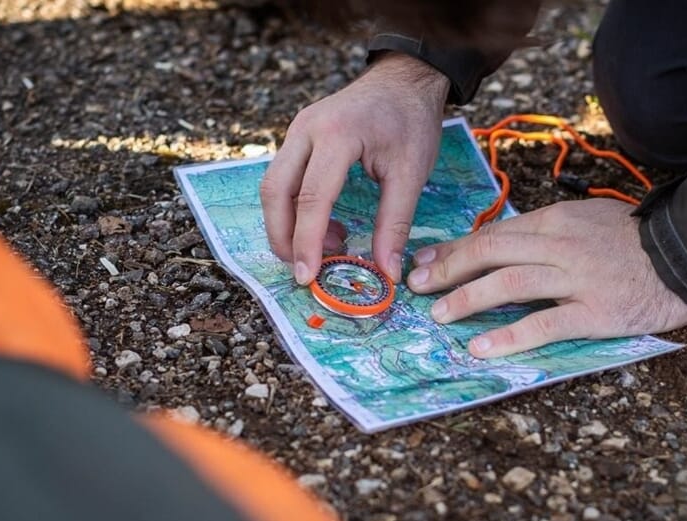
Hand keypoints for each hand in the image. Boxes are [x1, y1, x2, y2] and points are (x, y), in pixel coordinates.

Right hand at [260, 52, 449, 283]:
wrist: (405, 78)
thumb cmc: (411, 121)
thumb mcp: (411, 174)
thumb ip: (395, 224)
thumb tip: (387, 272)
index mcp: (336, 135)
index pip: (311, 197)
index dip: (306, 242)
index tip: (308, 276)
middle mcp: (306, 129)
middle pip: (275, 191)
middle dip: (283, 237)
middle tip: (306, 270)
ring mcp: (297, 131)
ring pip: (274, 186)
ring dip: (289, 225)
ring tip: (330, 247)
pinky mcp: (298, 137)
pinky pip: (285, 179)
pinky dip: (297, 209)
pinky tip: (328, 226)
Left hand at [406, 198, 686, 356]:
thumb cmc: (633, 239)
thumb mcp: (584, 220)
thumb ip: (542, 232)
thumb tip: (497, 246)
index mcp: (555, 221)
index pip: (493, 234)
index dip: (454, 249)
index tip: (424, 261)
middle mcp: (559, 245)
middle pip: (491, 254)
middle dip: (448, 271)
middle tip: (418, 288)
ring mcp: (577, 278)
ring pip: (510, 284)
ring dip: (468, 300)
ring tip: (440, 316)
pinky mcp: (596, 311)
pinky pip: (545, 324)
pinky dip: (510, 336)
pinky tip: (482, 347)